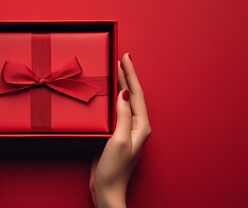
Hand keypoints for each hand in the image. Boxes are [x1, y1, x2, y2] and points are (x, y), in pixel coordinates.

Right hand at [90, 53, 150, 207]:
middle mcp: (136, 126)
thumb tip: (125, 93)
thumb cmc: (114, 169)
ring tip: (115, 69)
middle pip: (132, 94)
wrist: (107, 189)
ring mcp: (126, 129)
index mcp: (141, 126)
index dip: (131, 74)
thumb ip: (123, 116)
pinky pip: (115, 110)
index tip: (126, 57)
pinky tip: (106, 93)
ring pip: (124, 101)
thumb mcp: (119, 140)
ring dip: (120, 84)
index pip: (137, 93)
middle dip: (127, 75)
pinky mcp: (116, 134)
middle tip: (121, 57)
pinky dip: (112, 97)